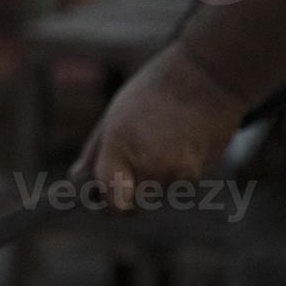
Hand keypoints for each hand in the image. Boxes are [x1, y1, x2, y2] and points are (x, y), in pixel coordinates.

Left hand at [71, 42, 250, 209]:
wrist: (207, 76)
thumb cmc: (153, 92)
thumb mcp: (112, 116)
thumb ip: (95, 154)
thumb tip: (78, 182)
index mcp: (121, 147)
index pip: (110, 202)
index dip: (103, 203)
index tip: (99, 194)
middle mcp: (149, 165)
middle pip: (131, 209)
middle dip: (122, 200)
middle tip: (120, 180)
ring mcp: (176, 173)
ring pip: (153, 199)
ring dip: (147, 187)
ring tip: (153, 150)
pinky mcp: (197, 174)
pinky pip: (173, 189)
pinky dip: (169, 178)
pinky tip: (174, 149)